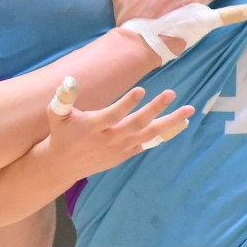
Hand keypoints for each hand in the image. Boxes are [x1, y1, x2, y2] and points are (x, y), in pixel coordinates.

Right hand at [42, 78, 194, 176]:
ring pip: (148, 134)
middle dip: (155, 109)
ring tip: (189, 111)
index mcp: (92, 127)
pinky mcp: (125, 154)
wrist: (64, 165)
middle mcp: (109, 139)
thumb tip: (69, 80)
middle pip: (136, 124)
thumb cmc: (61, 133)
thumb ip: (64, 98)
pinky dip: (163, 134)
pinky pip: (148, 143)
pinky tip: (180, 123)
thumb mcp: (57, 115)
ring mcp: (120, 148)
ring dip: (170, 122)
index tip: (141, 90)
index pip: (113, 115)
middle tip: (171, 93)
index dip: (127, 104)